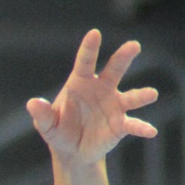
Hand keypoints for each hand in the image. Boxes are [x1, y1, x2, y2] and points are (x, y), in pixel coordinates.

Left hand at [27, 30, 157, 168]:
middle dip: (124, 57)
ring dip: (141, 95)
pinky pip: (133, 124)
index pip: (86, 62)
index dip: (90, 48)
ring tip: (152, 94)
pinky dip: (141, 127)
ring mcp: (114, 106)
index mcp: (81, 83)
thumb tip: (32, 103)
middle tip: (134, 46)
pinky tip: (151, 131)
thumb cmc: (59, 130)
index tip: (95, 33)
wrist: (72, 151)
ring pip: (130, 97)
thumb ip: (42, 114)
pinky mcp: (120, 124)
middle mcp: (102, 89)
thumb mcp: (47, 124)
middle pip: (114, 69)